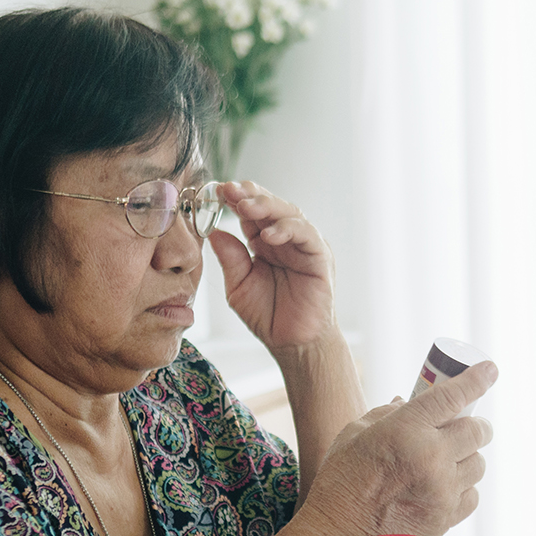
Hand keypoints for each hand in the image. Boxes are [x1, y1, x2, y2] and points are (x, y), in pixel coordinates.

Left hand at [206, 181, 335, 354]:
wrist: (293, 344)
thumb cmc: (269, 316)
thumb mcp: (239, 286)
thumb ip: (230, 260)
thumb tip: (215, 232)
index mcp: (264, 243)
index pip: (251, 213)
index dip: (235, 199)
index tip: (216, 191)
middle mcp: (285, 239)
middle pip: (270, 205)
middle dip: (249, 195)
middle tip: (230, 190)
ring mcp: (304, 246)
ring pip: (289, 213)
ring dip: (267, 206)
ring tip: (246, 207)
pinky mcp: (320, 257)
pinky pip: (307, 235)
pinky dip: (289, 230)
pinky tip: (269, 235)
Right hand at [300, 361, 497, 535]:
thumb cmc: (341, 480)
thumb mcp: (355, 434)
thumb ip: (387, 414)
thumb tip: (408, 401)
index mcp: (406, 430)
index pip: (453, 397)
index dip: (477, 380)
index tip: (491, 370)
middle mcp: (430, 458)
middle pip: (478, 431)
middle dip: (476, 424)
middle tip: (464, 425)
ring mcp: (442, 491)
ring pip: (479, 464)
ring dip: (468, 457)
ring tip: (446, 461)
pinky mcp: (446, 518)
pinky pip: (472, 495)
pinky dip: (463, 488)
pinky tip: (443, 486)